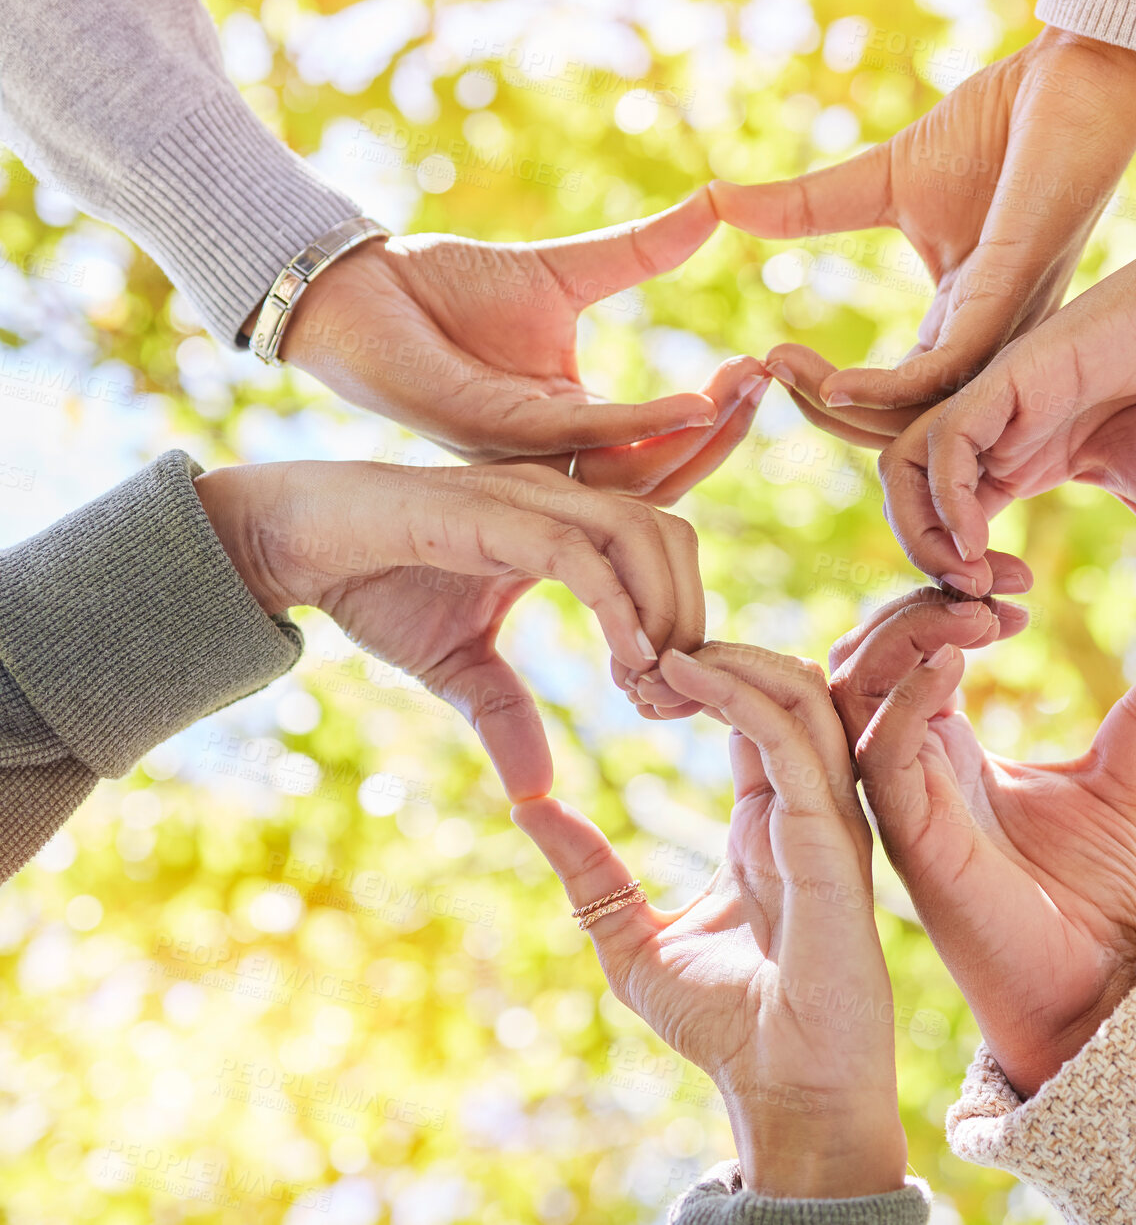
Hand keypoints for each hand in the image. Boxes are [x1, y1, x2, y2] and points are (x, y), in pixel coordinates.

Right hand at [195, 460, 702, 798]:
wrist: (294, 542)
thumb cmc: (375, 587)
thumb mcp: (458, 668)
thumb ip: (506, 714)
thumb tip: (538, 792)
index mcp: (562, 523)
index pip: (663, 552)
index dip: (682, 622)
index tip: (665, 699)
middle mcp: (557, 499)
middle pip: (672, 539)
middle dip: (688, 621)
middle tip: (664, 701)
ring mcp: (526, 497)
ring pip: (641, 536)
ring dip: (661, 614)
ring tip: (644, 687)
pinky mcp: (489, 512)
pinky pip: (579, 554)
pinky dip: (616, 604)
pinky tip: (627, 659)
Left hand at [280, 191, 770, 503]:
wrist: (361, 280)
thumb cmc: (447, 284)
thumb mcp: (566, 271)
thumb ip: (640, 253)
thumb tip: (714, 204)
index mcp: (574, 426)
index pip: (662, 442)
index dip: (716, 414)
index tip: (763, 366)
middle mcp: (554, 455)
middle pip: (658, 474)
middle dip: (720, 435)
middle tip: (767, 384)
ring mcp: (523, 454)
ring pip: (628, 475)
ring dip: (693, 437)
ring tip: (739, 391)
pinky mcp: (491, 434)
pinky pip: (580, 441)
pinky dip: (640, 426)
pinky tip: (688, 402)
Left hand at [513, 645, 907, 1198]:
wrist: (781, 1093)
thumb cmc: (721, 1024)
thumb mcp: (627, 938)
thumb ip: (588, 873)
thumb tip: (526, 808)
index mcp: (770, 819)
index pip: (754, 711)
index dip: (700, 676)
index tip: (629, 671)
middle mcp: (806, 806)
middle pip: (782, 685)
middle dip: (714, 653)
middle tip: (639, 651)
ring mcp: (827, 817)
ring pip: (799, 694)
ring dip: (729, 660)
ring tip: (659, 653)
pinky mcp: (830, 841)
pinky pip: (795, 741)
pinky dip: (742, 695)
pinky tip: (686, 679)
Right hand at [711, 28, 1135, 446]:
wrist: (1069, 75)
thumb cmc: (997, 126)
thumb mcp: (882, 181)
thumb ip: (807, 208)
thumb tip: (719, 199)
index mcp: (962, 327)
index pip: (894, 401)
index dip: (827, 394)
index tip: (770, 355)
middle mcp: (988, 345)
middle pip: (907, 430)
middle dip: (829, 416)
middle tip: (770, 372)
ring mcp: (1005, 329)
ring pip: (926, 420)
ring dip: (846, 410)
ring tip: (787, 372)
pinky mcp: (1013, 297)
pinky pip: (949, 374)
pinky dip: (890, 392)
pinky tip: (836, 383)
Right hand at [829, 591, 1135, 1095]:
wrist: (1097, 980)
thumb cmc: (1092, 892)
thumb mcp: (1121, 782)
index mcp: (941, 745)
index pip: (906, 650)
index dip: (947, 600)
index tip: (1021, 582)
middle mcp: (906, 765)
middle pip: (866, 655)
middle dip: (919, 603)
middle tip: (996, 585)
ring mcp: (900, 798)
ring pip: (854, 690)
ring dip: (905, 636)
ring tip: (978, 610)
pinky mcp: (909, 835)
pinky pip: (878, 752)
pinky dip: (906, 697)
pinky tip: (955, 662)